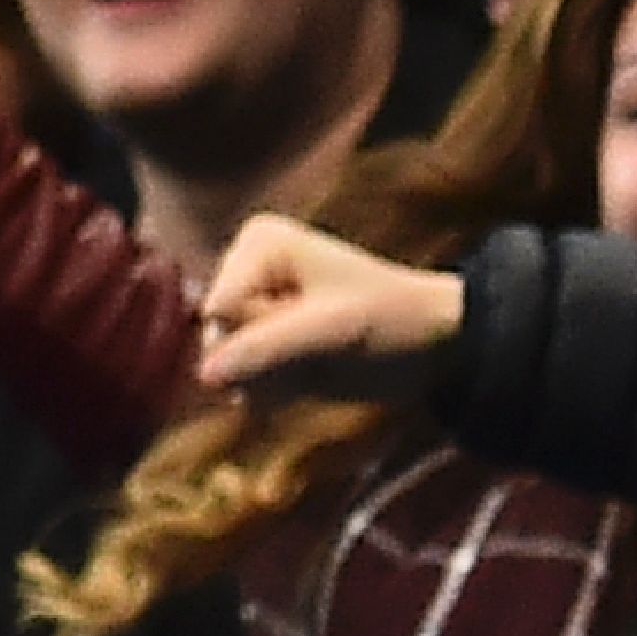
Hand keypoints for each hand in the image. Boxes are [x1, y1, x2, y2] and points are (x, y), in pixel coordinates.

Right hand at [190, 210, 464, 404]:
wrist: (434, 346)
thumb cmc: (389, 319)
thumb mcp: (329, 331)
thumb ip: (263, 349)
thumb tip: (202, 376)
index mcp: (258, 244)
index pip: (219, 309)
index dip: (260, 333)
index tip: (315, 323)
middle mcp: (245, 271)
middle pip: (219, 338)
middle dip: (265, 358)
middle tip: (320, 346)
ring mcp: (252, 309)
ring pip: (226, 366)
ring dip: (272, 379)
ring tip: (319, 363)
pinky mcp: (261, 345)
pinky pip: (240, 383)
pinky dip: (275, 391)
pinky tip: (309, 379)